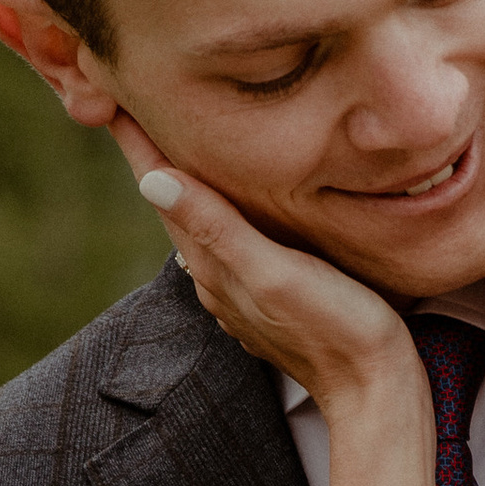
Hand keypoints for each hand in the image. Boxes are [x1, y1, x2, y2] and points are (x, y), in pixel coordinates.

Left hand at [114, 115, 416, 411]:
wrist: (374, 391)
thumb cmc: (335, 329)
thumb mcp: (274, 273)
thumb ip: (217, 229)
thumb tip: (152, 180)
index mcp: (212, 261)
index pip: (162, 188)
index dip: (136, 140)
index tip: (110, 94)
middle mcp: (216, 273)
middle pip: (174, 199)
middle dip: (153, 151)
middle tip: (132, 99)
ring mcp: (240, 285)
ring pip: (202, 218)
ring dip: (186, 178)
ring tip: (175, 134)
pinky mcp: (269, 291)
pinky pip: (231, 236)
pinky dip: (221, 204)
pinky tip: (233, 194)